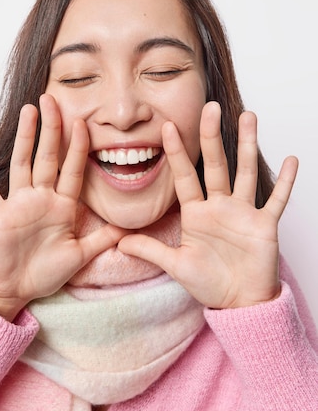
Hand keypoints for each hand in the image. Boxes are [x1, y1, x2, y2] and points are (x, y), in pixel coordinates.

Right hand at [0, 94, 124, 320]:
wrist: (16, 290)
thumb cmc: (46, 273)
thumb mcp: (80, 255)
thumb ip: (102, 239)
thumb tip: (129, 227)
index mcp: (61, 206)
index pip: (72, 169)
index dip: (78, 147)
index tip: (83, 122)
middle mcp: (40, 198)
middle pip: (47, 157)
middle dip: (51, 129)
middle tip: (52, 100)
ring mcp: (18, 204)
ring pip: (22, 164)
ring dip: (24, 138)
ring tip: (28, 111)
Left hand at [118, 102, 297, 308]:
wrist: (238, 302)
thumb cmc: (209, 283)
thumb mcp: (175, 265)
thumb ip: (150, 251)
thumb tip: (119, 242)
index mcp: (196, 214)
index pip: (184, 177)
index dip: (176, 153)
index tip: (167, 128)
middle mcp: (219, 206)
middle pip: (215, 165)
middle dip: (211, 136)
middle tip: (209, 108)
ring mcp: (243, 213)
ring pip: (245, 173)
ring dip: (247, 146)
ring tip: (248, 117)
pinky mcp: (264, 225)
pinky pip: (277, 200)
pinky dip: (286, 182)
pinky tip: (291, 160)